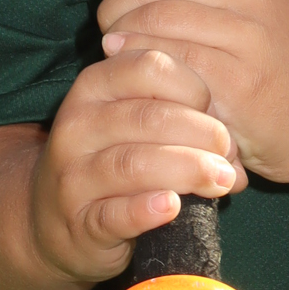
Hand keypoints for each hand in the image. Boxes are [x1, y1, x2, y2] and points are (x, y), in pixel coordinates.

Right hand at [28, 46, 245, 289]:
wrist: (55, 222)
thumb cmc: (114, 162)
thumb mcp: (135, 125)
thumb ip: (178, 116)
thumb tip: (234, 144)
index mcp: (95, 86)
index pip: (149, 66)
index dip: (194, 87)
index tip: (216, 112)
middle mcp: (77, 125)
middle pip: (148, 117)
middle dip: (201, 134)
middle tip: (229, 155)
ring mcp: (73, 176)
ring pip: (133, 163)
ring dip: (187, 170)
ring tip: (220, 180)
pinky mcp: (80, 223)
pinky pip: (115, 214)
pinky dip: (147, 210)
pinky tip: (173, 206)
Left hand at [98, 0, 288, 186]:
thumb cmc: (281, 62)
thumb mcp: (252, 4)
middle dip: (115, 12)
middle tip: (111, 37)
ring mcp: (246, 37)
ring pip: (155, 24)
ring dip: (123, 45)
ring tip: (121, 61)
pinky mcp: (239, 83)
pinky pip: (172, 66)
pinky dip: (146, 75)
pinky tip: (145, 87)